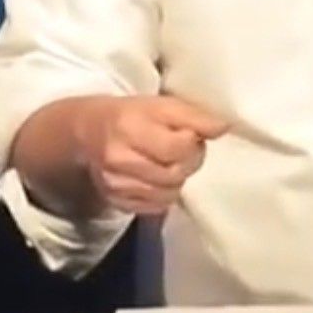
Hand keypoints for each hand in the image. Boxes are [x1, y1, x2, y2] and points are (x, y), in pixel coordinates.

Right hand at [76, 94, 229, 213]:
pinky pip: (156, 207)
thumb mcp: (161, 105)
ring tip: (170, 162)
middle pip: (174, 173)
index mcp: (129, 127)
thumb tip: (223, 128)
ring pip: (168, 194)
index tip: (189, 134)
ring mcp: (115, 185)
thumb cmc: (132, 114)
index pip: (178, 147)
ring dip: (177, 179)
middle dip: (188, 161)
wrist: (89, 131)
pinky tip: (158, 178)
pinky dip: (164, 194)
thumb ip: (194, 115)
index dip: (193, 142)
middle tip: (184, 149)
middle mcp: (119, 160)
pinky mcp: (116, 202)